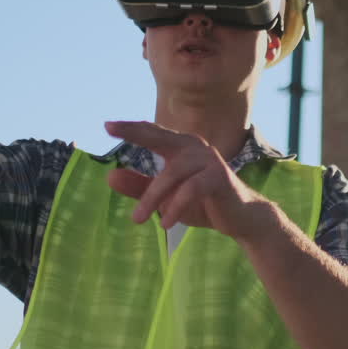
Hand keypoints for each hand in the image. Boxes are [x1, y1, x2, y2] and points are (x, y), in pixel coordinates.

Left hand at [104, 121, 275, 240]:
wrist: (240, 218)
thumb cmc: (203, 203)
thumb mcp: (166, 197)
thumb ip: (140, 187)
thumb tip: (109, 176)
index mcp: (182, 147)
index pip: (152, 134)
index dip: (130, 128)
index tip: (107, 125)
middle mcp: (195, 147)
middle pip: (160, 136)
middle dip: (135, 132)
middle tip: (110, 128)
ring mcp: (208, 160)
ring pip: (172, 173)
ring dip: (153, 197)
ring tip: (137, 219)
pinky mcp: (219, 177)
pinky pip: (191, 189)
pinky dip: (176, 206)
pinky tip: (165, 223)